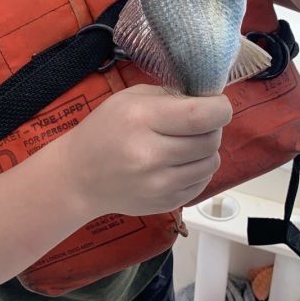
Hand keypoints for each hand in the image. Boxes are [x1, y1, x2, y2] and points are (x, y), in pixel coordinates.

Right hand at [64, 86, 230, 217]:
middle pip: (210, 140)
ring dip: (206, 150)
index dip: (220, 108)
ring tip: (186, 143)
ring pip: (211, 163)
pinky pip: (202, 182)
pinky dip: (198, 169)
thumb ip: (169, 97)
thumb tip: (208, 100)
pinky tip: (179, 162)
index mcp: (142, 120)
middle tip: (198, 122)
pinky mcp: (166, 203)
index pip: (200, 116)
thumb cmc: (105, 129)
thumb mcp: (130, 99)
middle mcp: (151, 154)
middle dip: (212, 127)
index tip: (218, 104)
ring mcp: (160, 184)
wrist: (79, 177)